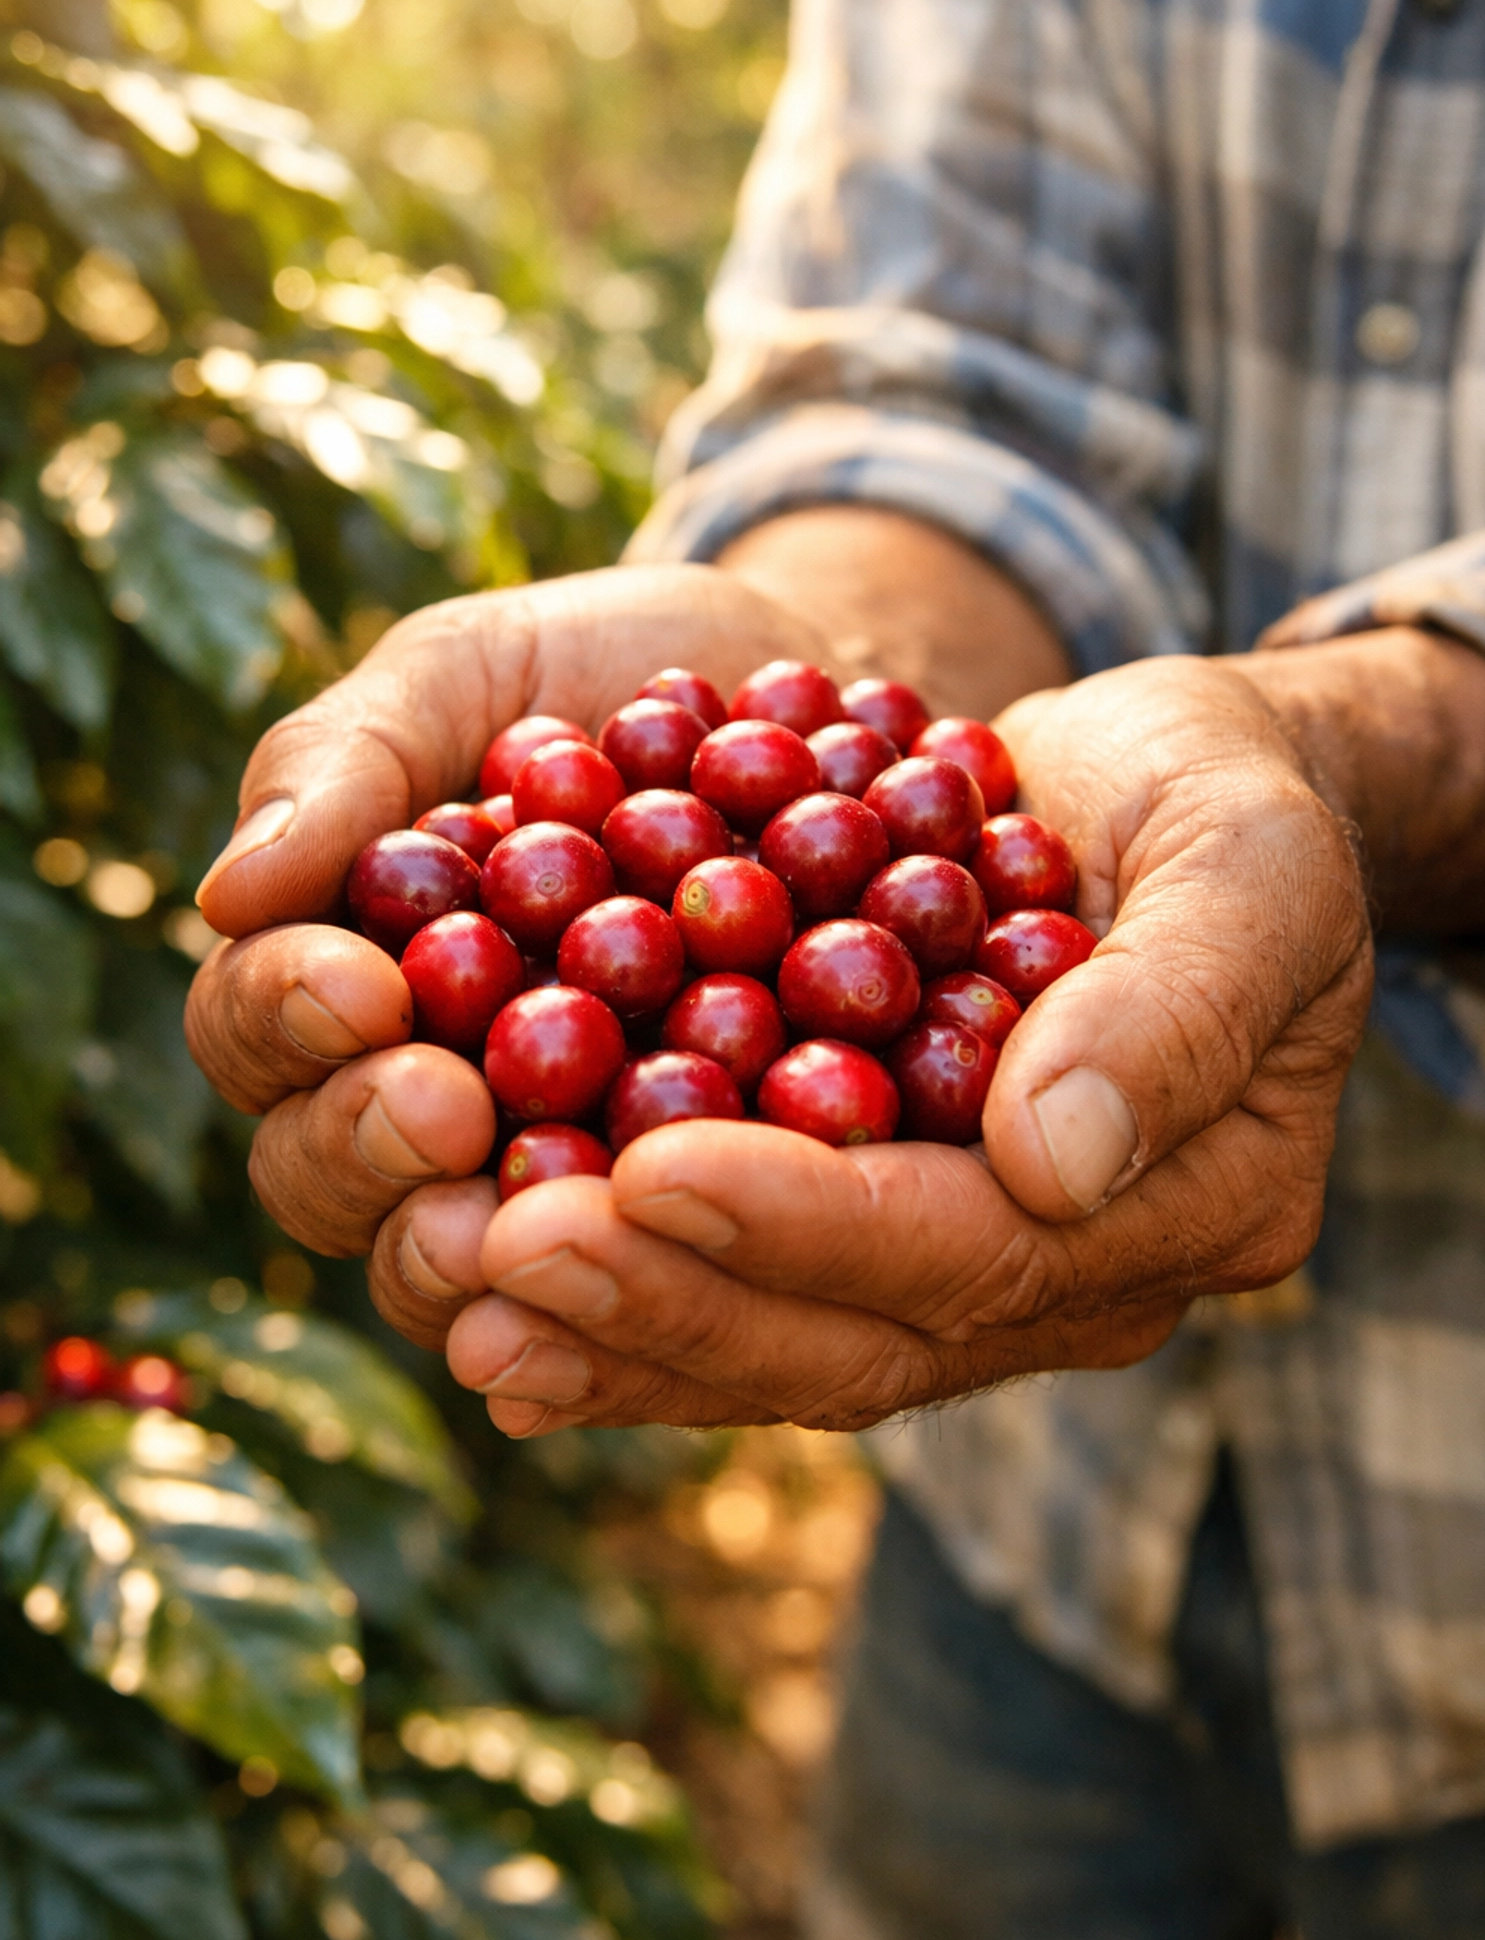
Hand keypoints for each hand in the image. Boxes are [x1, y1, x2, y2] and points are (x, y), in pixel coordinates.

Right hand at [184, 563, 832, 1289]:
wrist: (800, 700)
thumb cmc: (595, 677)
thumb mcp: (467, 675)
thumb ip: (347, 763)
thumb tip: (229, 893)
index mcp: (332, 984)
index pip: (256, 1028)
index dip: (289, 1015)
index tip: (362, 983)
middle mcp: (419, 1105)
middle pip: (332, 1179)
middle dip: (371, 1150)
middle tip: (446, 1109)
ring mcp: (552, 1169)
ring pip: (475, 1259)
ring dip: (489, 1249)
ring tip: (538, 1219)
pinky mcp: (695, 1199)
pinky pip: (659, 1265)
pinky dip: (666, 1264)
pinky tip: (697, 1245)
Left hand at [433, 653, 1375, 1433]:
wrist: (1175, 792)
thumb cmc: (1228, 797)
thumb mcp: (1247, 853)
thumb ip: (1176, 1005)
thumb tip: (1053, 1161)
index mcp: (1194, 1206)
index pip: (981, 1248)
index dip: (813, 1223)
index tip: (652, 1172)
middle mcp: (1077, 1277)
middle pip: (856, 1333)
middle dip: (671, 1297)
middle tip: (497, 1250)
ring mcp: (973, 1269)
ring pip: (778, 1340)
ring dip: (612, 1322)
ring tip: (453, 1279)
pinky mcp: (878, 1224)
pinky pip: (743, 1287)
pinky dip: (619, 1289)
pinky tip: (479, 1277)